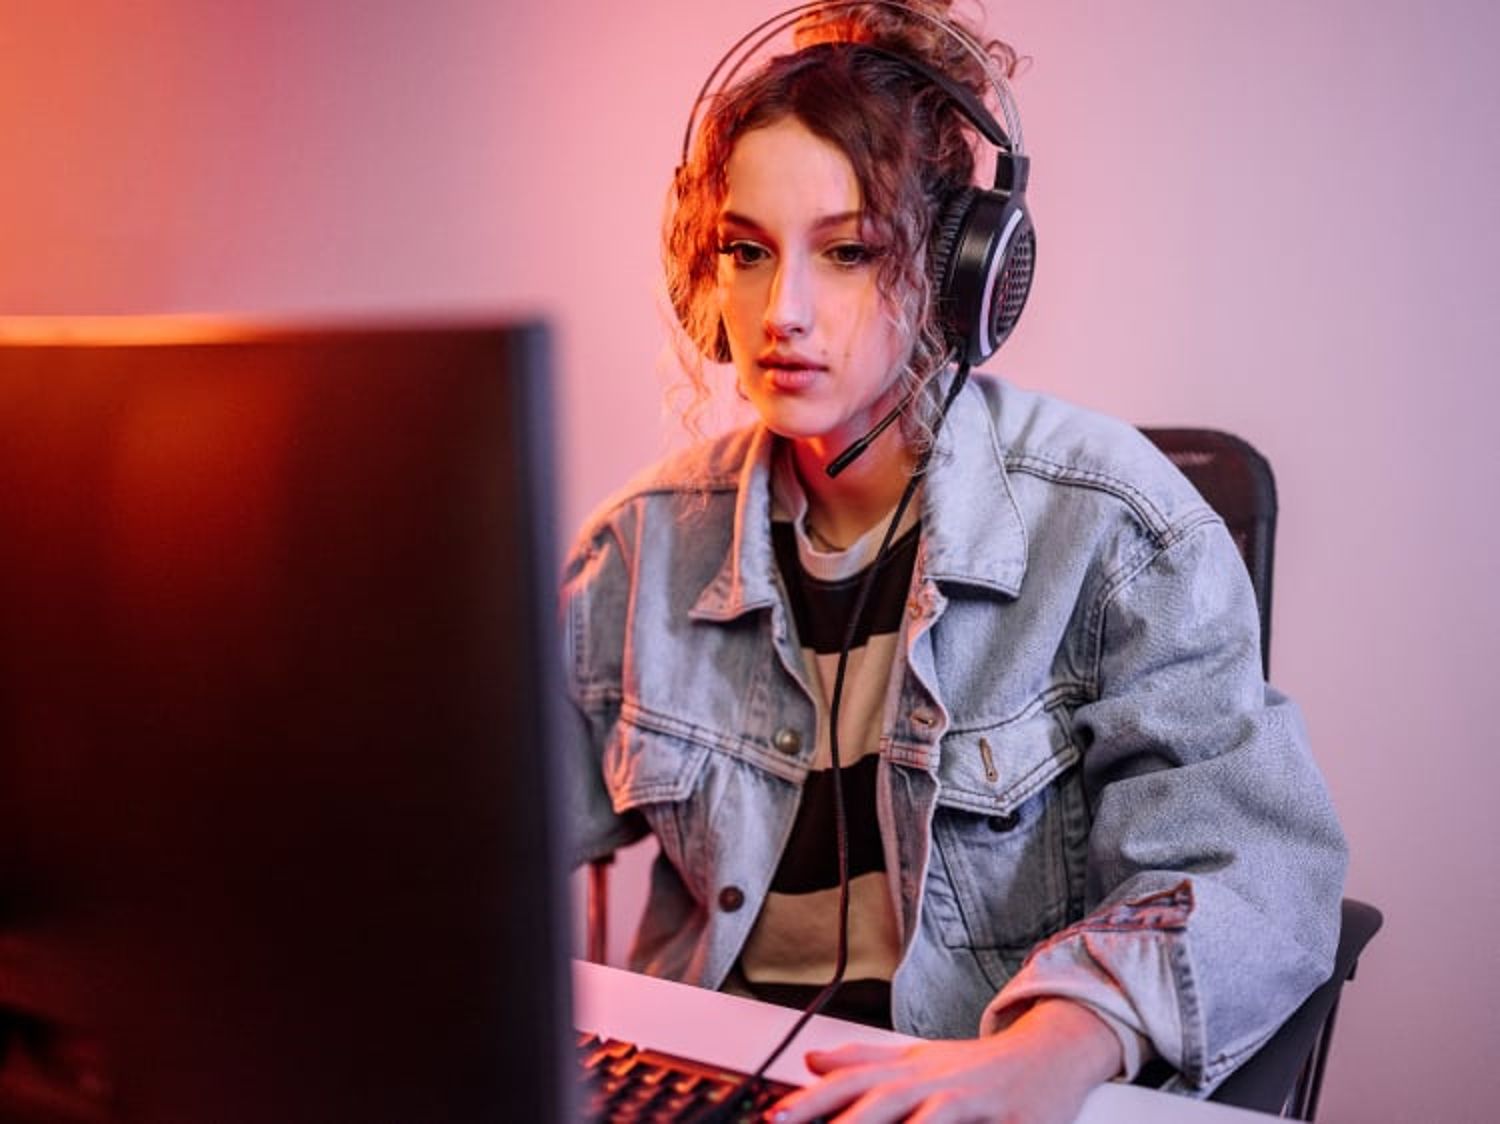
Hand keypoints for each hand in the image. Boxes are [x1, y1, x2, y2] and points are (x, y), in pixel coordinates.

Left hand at [765, 998, 1122, 1123]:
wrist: (1050, 1052)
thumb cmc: (978, 1067)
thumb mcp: (918, 1060)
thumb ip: (865, 1061)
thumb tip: (811, 1061)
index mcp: (908, 1071)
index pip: (851, 1083)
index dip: (810, 1101)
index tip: (772, 1117)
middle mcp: (933, 1082)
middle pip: (879, 1098)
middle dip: (836, 1117)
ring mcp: (971, 1100)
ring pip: (928, 1119)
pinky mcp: (1010, 1120)